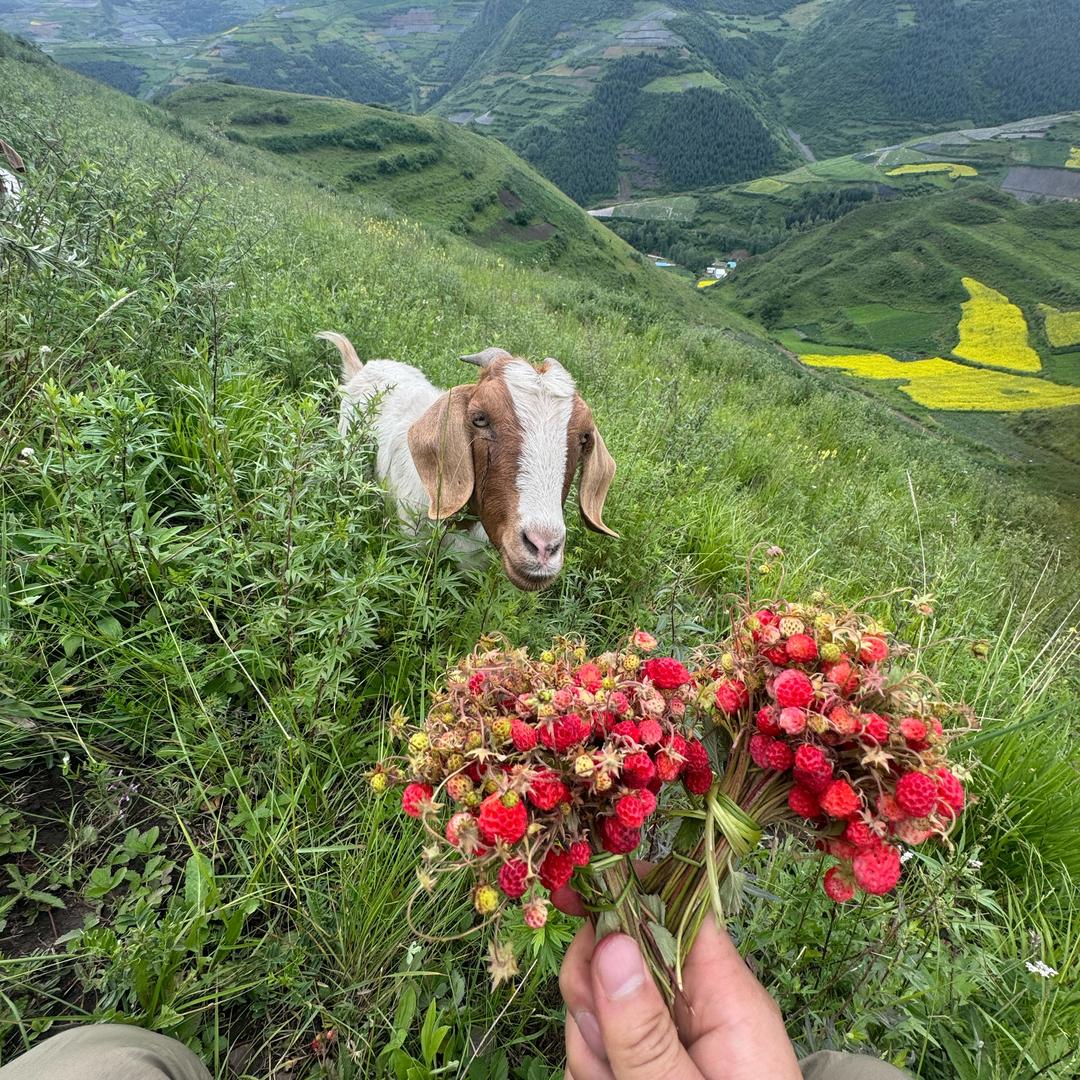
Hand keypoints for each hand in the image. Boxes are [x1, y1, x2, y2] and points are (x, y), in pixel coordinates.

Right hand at [558, 916, 802, 1079]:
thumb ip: (646, 1030)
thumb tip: (613, 941)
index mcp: (728, 998)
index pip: (679, 909)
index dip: (626, 893)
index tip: (573, 898)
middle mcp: (700, 1009)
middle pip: (624, 956)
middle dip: (594, 996)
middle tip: (603, 1051)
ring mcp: (670, 1041)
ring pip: (601, 1006)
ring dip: (591, 1048)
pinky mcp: (647, 1068)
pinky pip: (598, 1049)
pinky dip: (592, 1072)